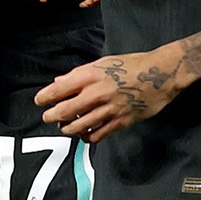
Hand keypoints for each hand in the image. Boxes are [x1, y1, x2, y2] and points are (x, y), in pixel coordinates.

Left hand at [35, 45, 184, 142]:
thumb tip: (59, 83)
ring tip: (65, 127)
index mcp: (91, 75)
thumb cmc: (132, 65)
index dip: (44, 97)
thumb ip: (80, 74)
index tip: (39, 101)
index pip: (59, 89)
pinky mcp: (121, 121)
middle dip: (52, 117)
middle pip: (65, 111)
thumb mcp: (104, 62)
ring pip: (79, 126)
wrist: (161, 74)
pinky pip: (98, 135)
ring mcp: (109, 109)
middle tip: (48, 118)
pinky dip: (88, 137)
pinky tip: (85, 134)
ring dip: (68, 129)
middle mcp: (97, 93)